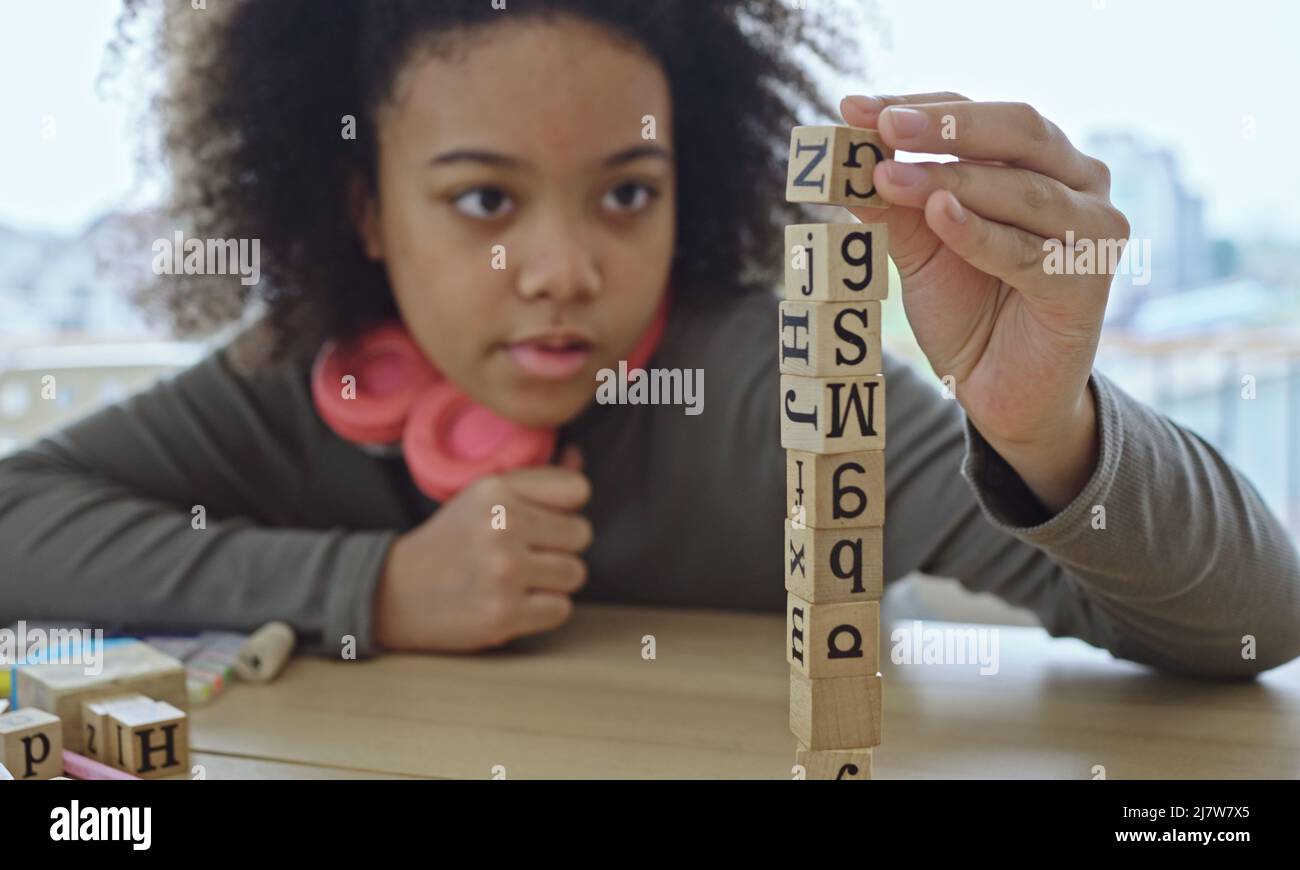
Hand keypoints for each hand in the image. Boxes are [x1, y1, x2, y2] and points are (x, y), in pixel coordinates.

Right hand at [374, 445, 591, 651]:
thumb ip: (536, 478)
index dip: (564, 508)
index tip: (540, 520)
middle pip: (581, 534)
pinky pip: (561, 609)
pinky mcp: (504, 614)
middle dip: (559, 546)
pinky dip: (543, 610)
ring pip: (575, 573)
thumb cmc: (452, 540)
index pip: (577, 489)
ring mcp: (503, 572)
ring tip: (520, 579)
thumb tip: (579, 457)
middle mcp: (501, 526)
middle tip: (526, 553)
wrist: (395, 593)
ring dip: (553, 581)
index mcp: (495, 489)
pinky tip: (515, 602)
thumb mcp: (484, 496)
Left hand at [840, 93, 1127, 511]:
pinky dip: (978, 232)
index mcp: (1042, 161)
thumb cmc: (968, 310)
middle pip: (1017, 132)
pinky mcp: (1085, 285)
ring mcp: (1092, 231)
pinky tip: (938, 214)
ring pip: (1021, 190)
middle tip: (883, 124)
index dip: (919, 106)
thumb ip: (894, 204)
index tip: (855, 107)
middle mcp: (1080, 182)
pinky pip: (1025, 252)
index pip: (979, 115)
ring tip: (887, 176)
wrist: (1000, 392)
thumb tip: (845, 155)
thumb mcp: (921, 248)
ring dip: (949, 179)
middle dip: (944, 126)